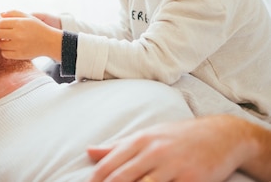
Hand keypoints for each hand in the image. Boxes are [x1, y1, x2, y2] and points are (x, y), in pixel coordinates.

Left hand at [0, 11, 61, 60]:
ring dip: (1, 42)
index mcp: (19, 23)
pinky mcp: (20, 55)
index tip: (1, 25)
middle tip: (3, 33)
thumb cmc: (37, 27)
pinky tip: (10, 47)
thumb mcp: (27, 16)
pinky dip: (5, 51)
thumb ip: (13, 13)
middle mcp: (18, 34)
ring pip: (0, 44)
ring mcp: (19, 46)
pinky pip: (4, 54)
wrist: (49, 41)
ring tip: (7, 40)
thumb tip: (0, 14)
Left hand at [87, 115, 261, 181]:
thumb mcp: (147, 135)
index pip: (109, 165)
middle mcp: (153, 152)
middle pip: (122, 178)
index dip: (96, 180)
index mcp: (140, 140)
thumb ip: (118, 147)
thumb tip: (89, 152)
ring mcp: (173, 166)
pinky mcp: (192, 179)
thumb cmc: (179, 136)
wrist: (222, 135)